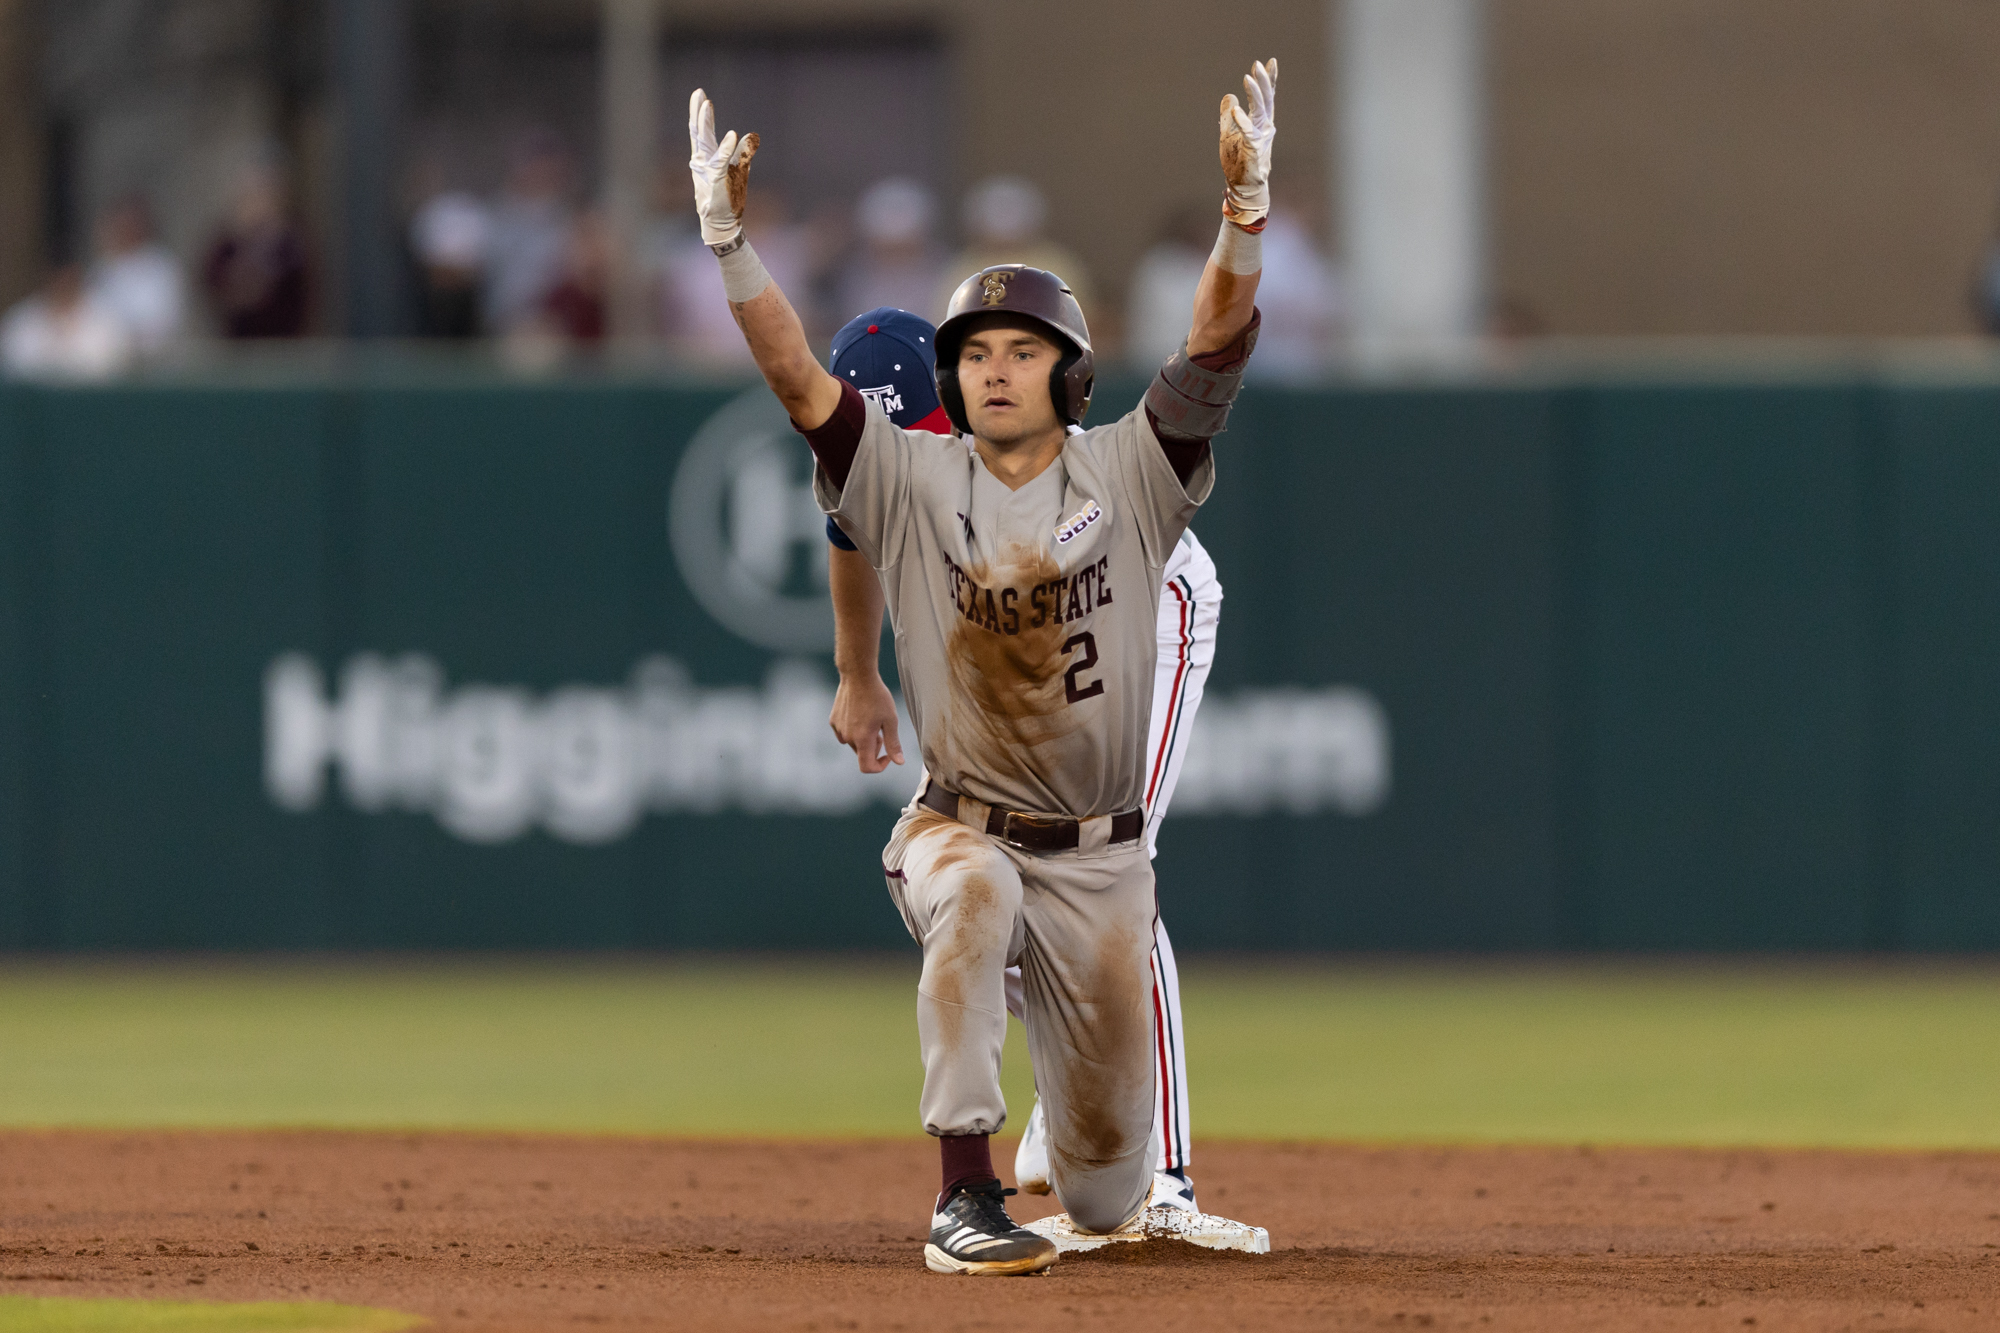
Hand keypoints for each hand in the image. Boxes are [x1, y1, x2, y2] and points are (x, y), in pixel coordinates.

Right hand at [688, 88, 759, 247]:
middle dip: (698, 112)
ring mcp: (708, 170)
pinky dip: (726, 148)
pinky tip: (732, 135)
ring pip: (705, 142)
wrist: (722, 222)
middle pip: (698, 132)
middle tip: (698, 93)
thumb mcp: (739, 170)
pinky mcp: (718, 180)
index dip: (700, 113)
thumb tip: (752, 135)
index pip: (701, 131)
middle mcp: (703, 161)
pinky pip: (721, 161)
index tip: (699, 94)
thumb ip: (743, 152)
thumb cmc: (728, 197)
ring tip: (707, 104)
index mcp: (707, 157)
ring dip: (706, 122)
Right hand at [830, 674, 904, 773]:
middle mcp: (847, 737)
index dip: (880, 766)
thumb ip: (893, 744)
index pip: (867, 767)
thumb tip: (898, 762)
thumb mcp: (891, 720)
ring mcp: (838, 729)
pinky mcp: (833, 720)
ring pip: (853, 743)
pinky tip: (860, 714)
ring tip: (872, 720)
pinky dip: (853, 730)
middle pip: (862, 754)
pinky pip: (844, 733)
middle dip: (874, 747)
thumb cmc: (877, 697)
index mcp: (862, 739)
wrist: (858, 676)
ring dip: (864, 739)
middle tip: (882, 729)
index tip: (888, 755)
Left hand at [1219, 58, 1276, 228]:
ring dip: (1254, 94)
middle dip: (1263, 81)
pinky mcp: (1253, 150)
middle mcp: (1264, 128)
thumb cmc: (1238, 161)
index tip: (1270, 62)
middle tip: (1257, 65)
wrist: (1243, 187)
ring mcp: (1260, 138)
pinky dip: (1242, 120)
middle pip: (1266, 100)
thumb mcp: (1229, 133)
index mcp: (1260, 123)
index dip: (1269, 80)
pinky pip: (1248, 132)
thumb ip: (1228, 115)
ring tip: (1247, 79)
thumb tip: (1228, 96)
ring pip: (1260, 112)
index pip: (1266, 98)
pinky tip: (1236, 108)